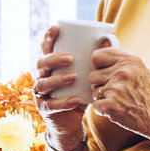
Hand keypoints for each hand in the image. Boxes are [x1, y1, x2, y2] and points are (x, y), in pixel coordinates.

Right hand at [33, 25, 86, 141]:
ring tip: (73, 77)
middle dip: (53, 59)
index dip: (48, 38)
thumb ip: (94, 60)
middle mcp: (42, 77)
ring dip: (57, 79)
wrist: (70, 122)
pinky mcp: (45, 109)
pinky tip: (74, 100)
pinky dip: (63, 102)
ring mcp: (41, 93)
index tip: (56, 28)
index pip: (45, 49)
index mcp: (50, 66)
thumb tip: (108, 39)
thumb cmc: (79, 92)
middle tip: (70, 58)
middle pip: (41, 63)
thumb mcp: (86, 75)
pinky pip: (50, 104)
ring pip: (43, 83)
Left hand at [85, 39, 149, 137]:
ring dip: (103, 98)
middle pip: (92, 76)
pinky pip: (96, 106)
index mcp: (130, 60)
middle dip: (101, 85)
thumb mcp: (140, 70)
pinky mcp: (111, 105)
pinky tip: (120, 110)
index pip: (97, 56)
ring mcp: (117, 89)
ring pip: (94, 92)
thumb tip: (102, 41)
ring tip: (122, 101)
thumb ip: (120, 59)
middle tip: (119, 92)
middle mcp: (123, 72)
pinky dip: (104, 110)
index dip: (99, 66)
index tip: (108, 73)